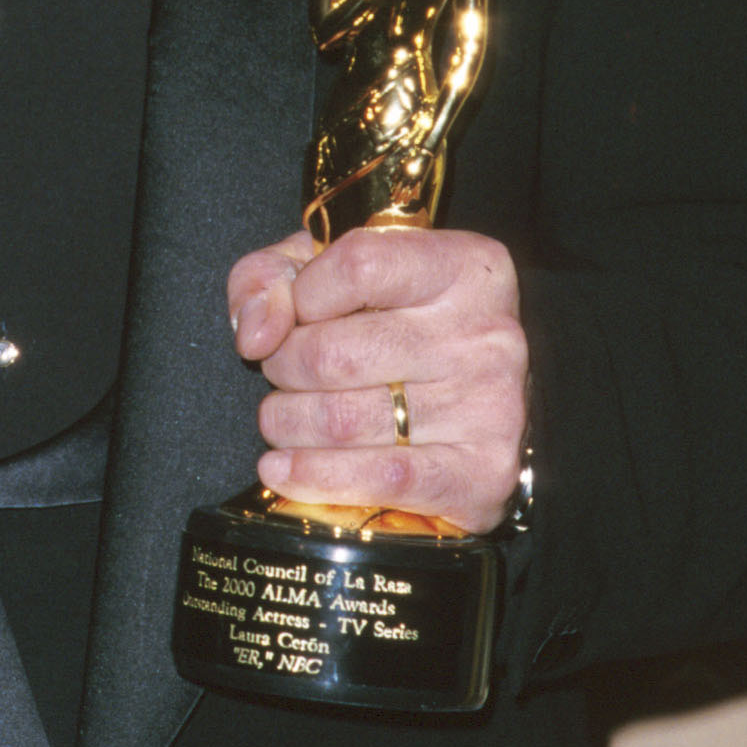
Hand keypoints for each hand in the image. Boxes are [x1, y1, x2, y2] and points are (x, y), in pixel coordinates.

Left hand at [228, 226, 527, 534]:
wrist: (491, 404)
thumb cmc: (400, 326)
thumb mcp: (333, 272)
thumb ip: (272, 276)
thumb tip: (255, 332)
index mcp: (464, 267)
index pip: (358, 267)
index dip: (301, 296)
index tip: (293, 315)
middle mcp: (487, 333)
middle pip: (336, 355)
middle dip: (283, 368)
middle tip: (282, 374)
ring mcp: (490, 407)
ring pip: (344, 421)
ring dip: (288, 424)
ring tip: (282, 419)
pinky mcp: (483, 474)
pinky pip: (379, 479)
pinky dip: (313, 476)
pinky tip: (281, 469)